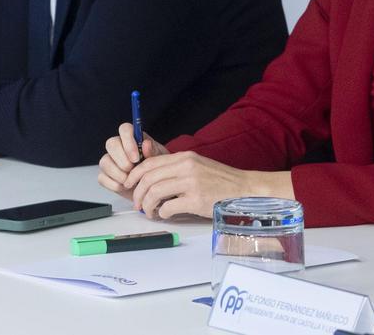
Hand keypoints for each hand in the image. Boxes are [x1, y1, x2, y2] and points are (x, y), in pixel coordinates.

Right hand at [98, 122, 168, 199]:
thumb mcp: (159, 159)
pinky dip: (115, 185)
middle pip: (111, 144)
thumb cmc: (155, 168)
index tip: (136, 158)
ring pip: (105, 162)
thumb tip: (146, 144)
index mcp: (133, 138)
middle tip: (133, 170)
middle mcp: (118, 146)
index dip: (128, 142)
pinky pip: (102, 178)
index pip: (124, 129)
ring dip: (119, 174)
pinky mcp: (105, 175)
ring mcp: (110, 160)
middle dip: (122, 160)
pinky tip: (125, 187)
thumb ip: (153, 151)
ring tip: (131, 181)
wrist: (151, 186)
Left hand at [123, 151, 291, 219]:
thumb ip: (176, 169)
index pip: (150, 163)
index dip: (135, 175)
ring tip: (149, 212)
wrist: (244, 189)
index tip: (129, 185)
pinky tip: (165, 215)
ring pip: (155, 192)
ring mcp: (191, 183)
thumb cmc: (220, 181)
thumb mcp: (197, 166)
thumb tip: (151, 179)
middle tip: (138, 204)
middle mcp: (186, 167)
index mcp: (184, 157)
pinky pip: (168, 207)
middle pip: (149, 178)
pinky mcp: (196, 200)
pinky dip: (162, 213)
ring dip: (147, 205)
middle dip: (138, 193)